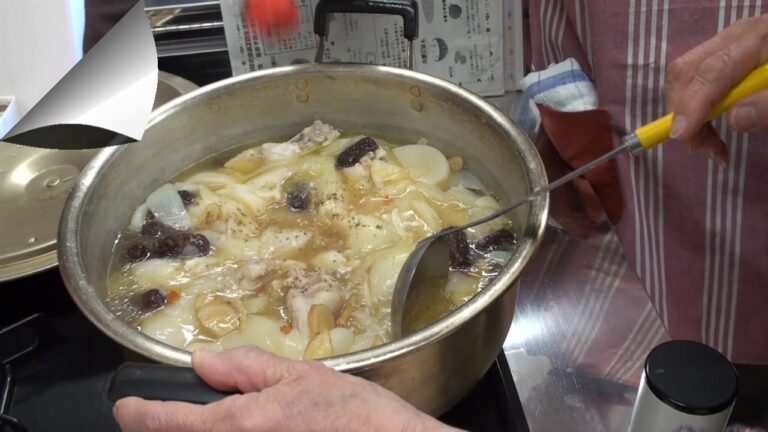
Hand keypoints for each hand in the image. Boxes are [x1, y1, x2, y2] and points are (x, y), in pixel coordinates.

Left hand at [113, 346, 460, 431]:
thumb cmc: (354, 415)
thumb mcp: (300, 376)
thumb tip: (203, 362)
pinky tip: (255, 429)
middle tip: (175, 412)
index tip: (126, 407)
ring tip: (222, 421)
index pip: (166, 422)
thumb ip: (245, 368)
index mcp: (239, 426)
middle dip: (170, 427)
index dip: (137, 413)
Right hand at [664, 14, 767, 163]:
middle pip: (688, 71)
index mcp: (761, 38)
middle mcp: (737, 36)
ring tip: (711, 145)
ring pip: (685, 78)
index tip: (682, 136)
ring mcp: (728, 45)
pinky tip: (711, 130)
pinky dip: (694, 111)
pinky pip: (695, 82)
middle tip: (703, 149)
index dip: (692, 104)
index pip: (713, 71)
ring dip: (686, 116)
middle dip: (683, 112)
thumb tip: (735, 119)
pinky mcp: (726, 58)